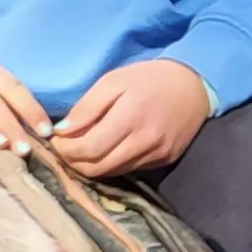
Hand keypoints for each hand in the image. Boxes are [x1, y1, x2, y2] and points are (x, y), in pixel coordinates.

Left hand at [54, 59, 212, 178]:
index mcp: (129, 118)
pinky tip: (108, 149)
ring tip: (83, 149)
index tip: (55, 140)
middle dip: (73, 161)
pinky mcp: (164, 159)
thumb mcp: (113, 81)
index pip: (88, 148)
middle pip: (97, 167)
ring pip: (112, 172)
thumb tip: (61, 132)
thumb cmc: (150, 79)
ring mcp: (156, 153)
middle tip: (65, 147)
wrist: (196, 85)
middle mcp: (145, 141)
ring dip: (91, 165)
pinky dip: (112, 163)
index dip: (65, 149)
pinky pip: (129, 169)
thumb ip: (86, 107)